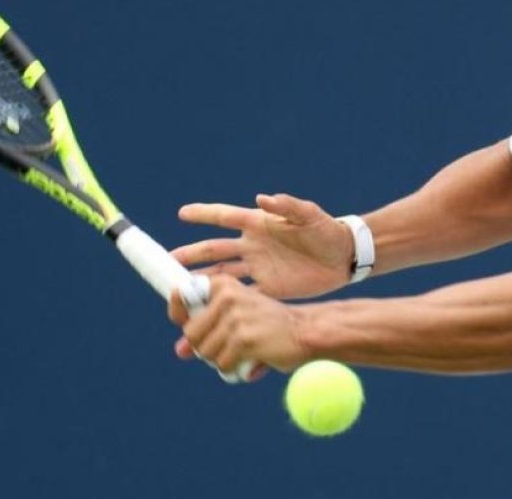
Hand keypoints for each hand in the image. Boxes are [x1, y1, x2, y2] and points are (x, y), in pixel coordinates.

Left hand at [168, 275, 308, 374]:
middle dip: (204, 346)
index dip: (178, 313)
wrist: (305, 331)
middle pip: (191, 333)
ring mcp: (235, 317)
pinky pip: (222, 364)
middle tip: (226, 346)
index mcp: (223, 283)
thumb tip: (180, 351)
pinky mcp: (244, 339)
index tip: (183, 323)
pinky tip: (251, 361)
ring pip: (205, 352)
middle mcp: (227, 296)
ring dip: (220, 359)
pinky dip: (233, 369)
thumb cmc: (268, 324)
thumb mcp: (238, 315)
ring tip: (242, 352)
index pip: (182, 294)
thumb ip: (208, 329)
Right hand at [172, 193, 354, 298]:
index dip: (204, 215)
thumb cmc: (326, 230)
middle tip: (168, 263)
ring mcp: (258, 267)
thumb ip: (288, 206)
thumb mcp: (309, 216)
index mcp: (259, 224)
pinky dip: (225, 304)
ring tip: (179, 292)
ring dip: (201, 283)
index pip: (225, 217)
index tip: (181, 213)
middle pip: (214, 250)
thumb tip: (263, 197)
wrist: (343, 257)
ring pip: (221, 275)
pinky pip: (240, 296)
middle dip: (192, 255)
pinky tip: (209, 313)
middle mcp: (253, 245)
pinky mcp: (267, 288)